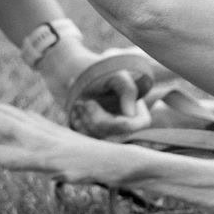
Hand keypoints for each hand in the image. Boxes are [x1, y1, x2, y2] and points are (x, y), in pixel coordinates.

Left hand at [39, 44, 155, 138]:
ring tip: (78, 103)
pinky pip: (87, 141)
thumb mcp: (116, 77)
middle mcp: (127, 126)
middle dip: (93, 120)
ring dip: (83, 121)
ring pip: (98, 140)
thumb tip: (131, 114)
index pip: (128, 127)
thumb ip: (128, 90)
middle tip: (82, 102)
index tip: (90, 103)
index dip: (108, 120)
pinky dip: (78, 126)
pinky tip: (75, 111)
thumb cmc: (100, 72)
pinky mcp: (95, 136)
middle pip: (112, 137)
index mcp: (138, 114)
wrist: (77, 74)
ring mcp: (110, 133)